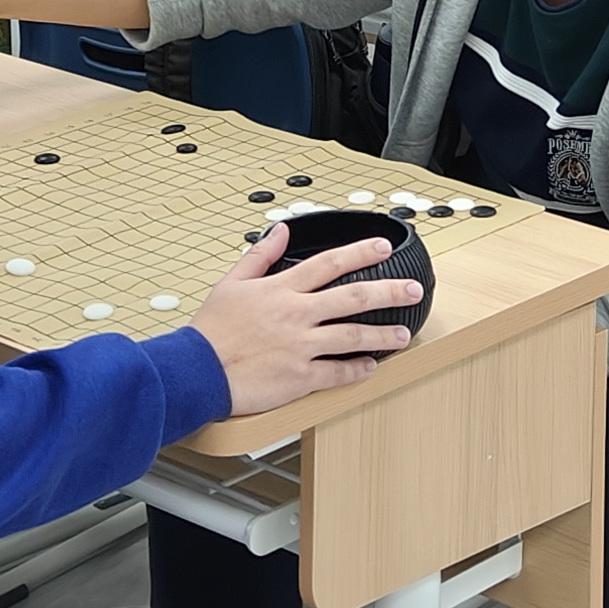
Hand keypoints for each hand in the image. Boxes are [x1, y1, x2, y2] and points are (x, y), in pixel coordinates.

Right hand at [187, 220, 423, 414]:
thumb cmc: (210, 330)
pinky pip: (336, 373)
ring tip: (403, 334)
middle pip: (353, 297)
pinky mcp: (299, 377)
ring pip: (353, 336)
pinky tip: (371, 367)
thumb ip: (260, 256)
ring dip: (383, 334)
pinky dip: (357, 370)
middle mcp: (296, 314)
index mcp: (281, 289)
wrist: (195, 370)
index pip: (329, 263)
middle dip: (389, 291)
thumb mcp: (231, 283)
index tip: (383, 247)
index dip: (360, 252)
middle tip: (413, 289)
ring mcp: (300, 346)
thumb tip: (279, 230)